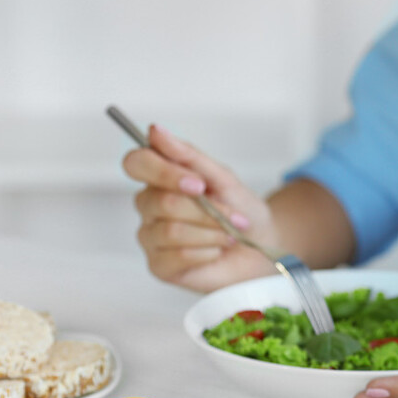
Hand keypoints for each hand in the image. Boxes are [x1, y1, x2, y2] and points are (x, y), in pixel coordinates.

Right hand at [122, 125, 276, 292]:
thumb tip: (155, 131)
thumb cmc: (240, 209)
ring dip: (211, 231)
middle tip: (232, 215)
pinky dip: (208, 251)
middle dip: (206, 210)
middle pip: (162, 201)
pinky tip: (216, 250)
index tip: (198, 183)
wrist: (262, 246)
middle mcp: (148, 206)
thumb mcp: (222, 177)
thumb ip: (188, 155)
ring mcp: (151, 237)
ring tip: (228, 234)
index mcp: (158, 178)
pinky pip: (178, 256)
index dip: (163, 172)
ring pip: (172, 231)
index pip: (136, 163)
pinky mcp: (159, 266)